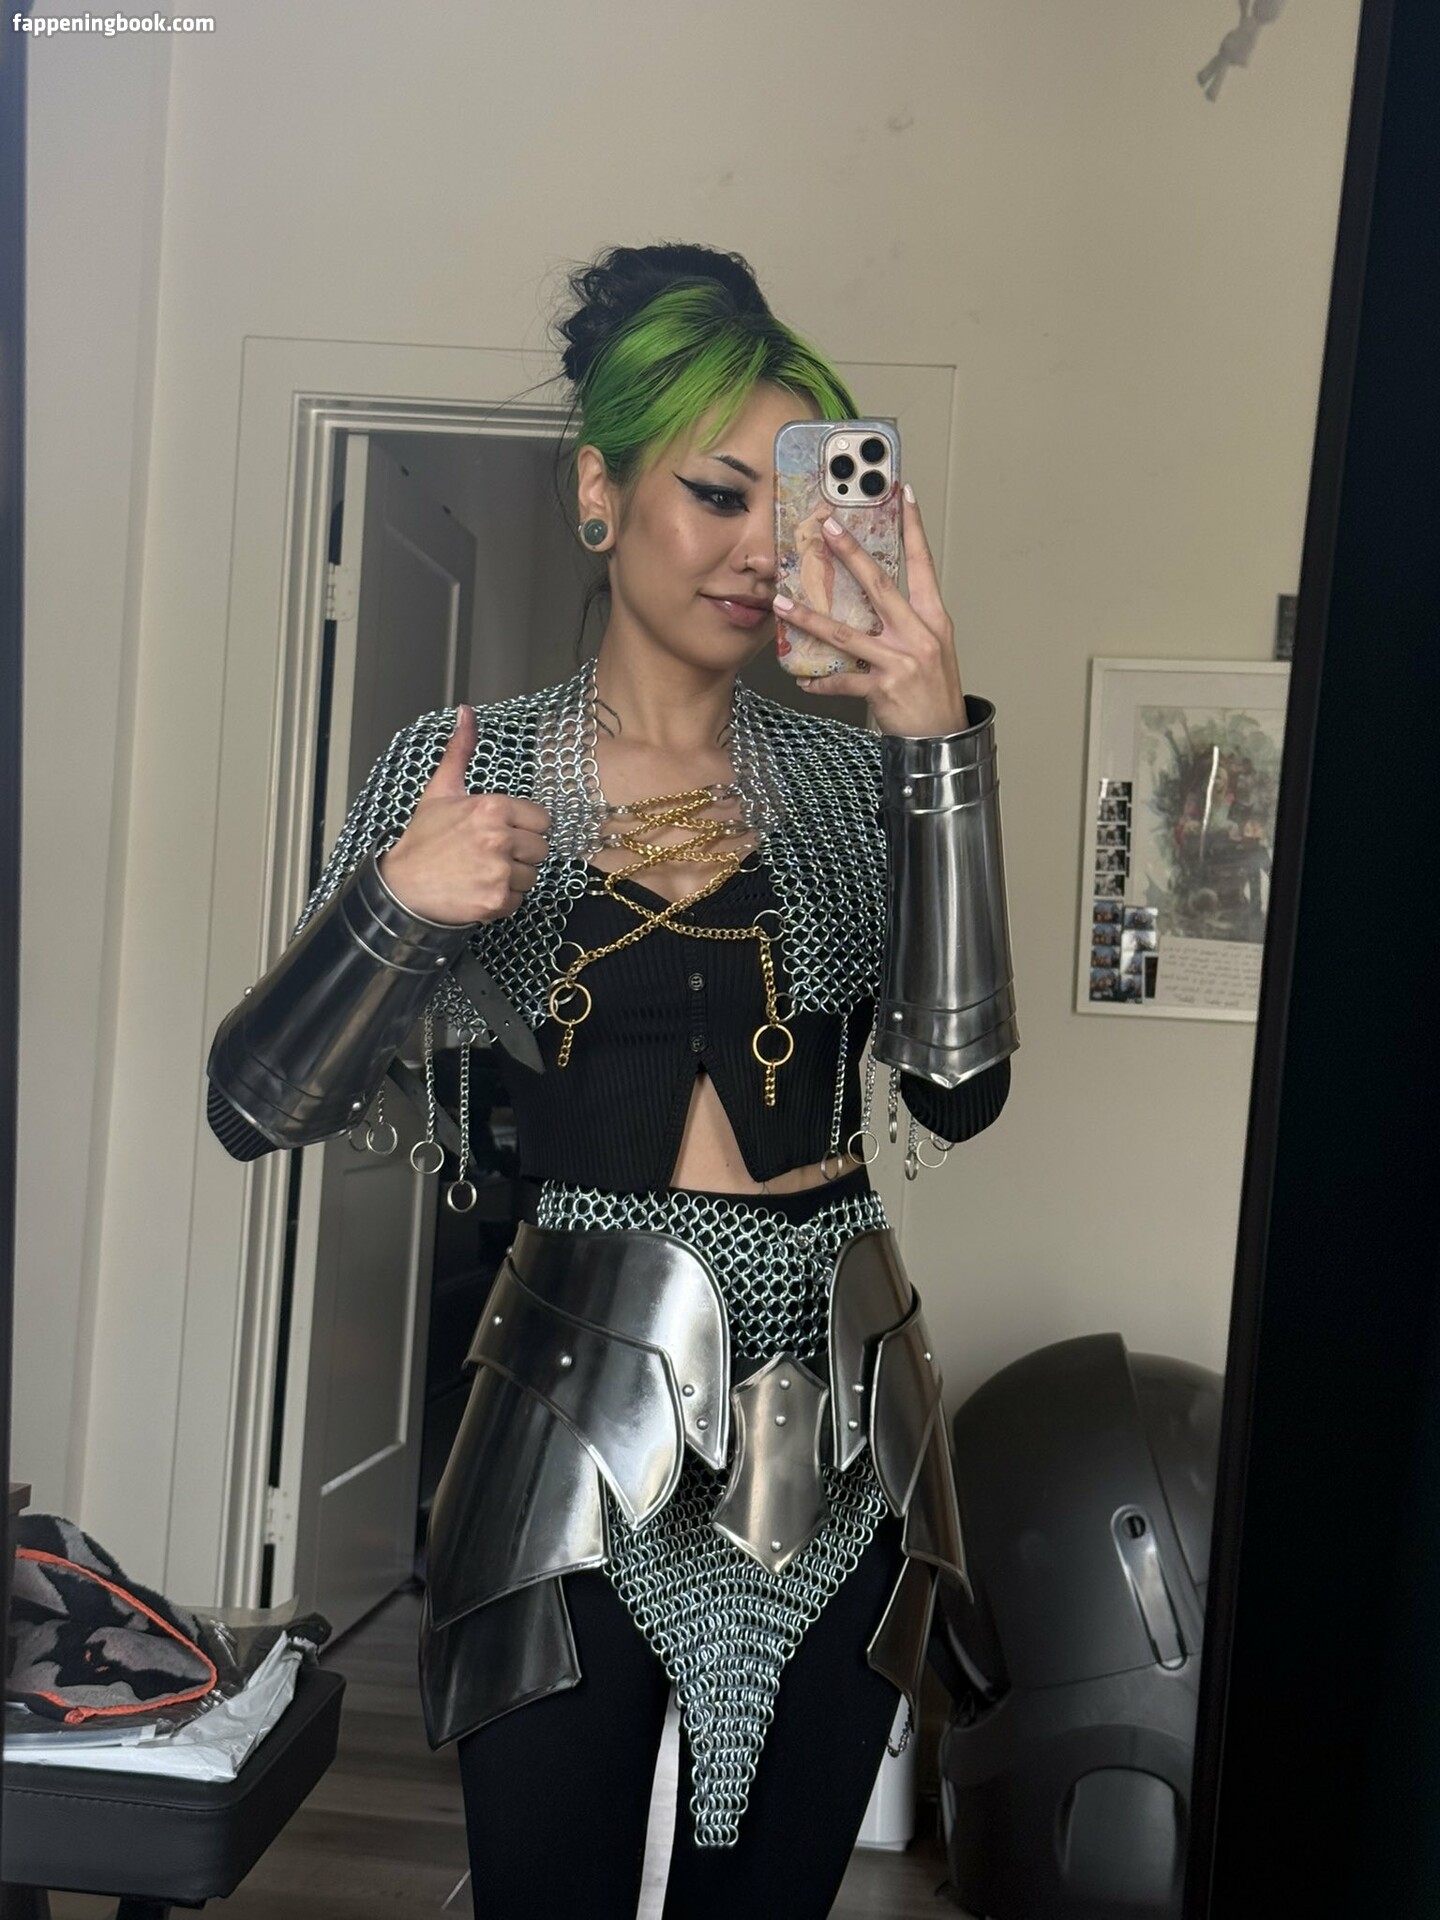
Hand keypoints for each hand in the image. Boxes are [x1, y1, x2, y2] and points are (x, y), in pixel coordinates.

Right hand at [377, 704, 550, 924]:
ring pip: (532, 875)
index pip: (542, 820)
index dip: (524, 827)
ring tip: (483, 871)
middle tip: (490, 853)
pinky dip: (503, 899)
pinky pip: (519, 899)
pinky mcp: (497, 900)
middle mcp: (499, 839)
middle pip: (541, 849)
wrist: (402, 887)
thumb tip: (466, 712)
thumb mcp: (441, 790)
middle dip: (520, 853)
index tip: (502, 832)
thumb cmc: (423, 839)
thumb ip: (460, 751)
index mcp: (491, 808)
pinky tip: (479, 889)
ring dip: (512, 877)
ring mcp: (499, 871)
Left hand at [776, 488, 968, 735]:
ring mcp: (901, 661)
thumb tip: (874, 599)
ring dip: (809, 617)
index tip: (903, 495)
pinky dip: (820, 682)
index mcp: (933, 619)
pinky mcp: (883, 688)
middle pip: (879, 585)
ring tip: (782, 603)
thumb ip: (907, 622)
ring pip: (846, 633)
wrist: (944, 741)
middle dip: (850, 553)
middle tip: (827, 527)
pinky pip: (842, 682)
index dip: (914, 528)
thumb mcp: (932, 648)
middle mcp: (918, 634)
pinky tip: (802, 680)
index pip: (923, 564)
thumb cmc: (934, 693)